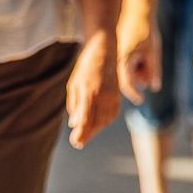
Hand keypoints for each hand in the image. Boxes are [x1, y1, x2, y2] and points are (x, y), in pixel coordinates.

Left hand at [65, 31, 119, 147]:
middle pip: (96, 123)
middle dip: (87, 134)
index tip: (75, 142)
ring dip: (96, 129)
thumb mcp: (74, 84)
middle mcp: (102, 96)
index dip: (81, 133)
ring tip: (85, 134)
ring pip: (105, 120)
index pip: (85, 119)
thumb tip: (74, 124)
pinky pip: (112, 114)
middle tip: (78, 142)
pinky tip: (97, 124)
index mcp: (89, 92)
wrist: (105, 50)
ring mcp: (112, 96)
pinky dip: (104, 122)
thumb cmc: (85, 67)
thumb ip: (74, 105)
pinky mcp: (118, 96)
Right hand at [115, 0, 160, 106]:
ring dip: (136, 70)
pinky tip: (141, 53)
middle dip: (138, 79)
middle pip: (125, 78)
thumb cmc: (145, 30)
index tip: (141, 101)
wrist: (136, 8)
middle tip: (149, 70)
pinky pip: (124, 62)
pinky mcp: (118, 48)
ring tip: (146, 56)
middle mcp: (116, 57)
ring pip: (125, 70)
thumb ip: (153, 71)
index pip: (126, 84)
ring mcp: (116, 52)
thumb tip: (154, 87)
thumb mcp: (153, 52)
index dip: (134, 94)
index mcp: (123, 59)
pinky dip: (133, 63)